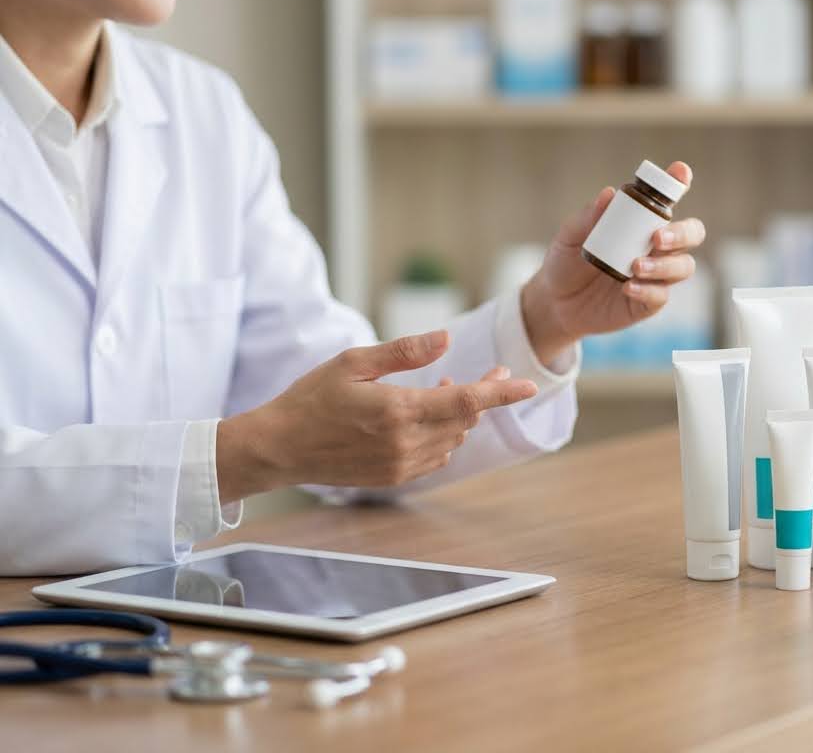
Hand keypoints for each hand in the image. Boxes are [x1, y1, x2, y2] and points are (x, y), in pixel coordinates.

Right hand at [215, 330, 537, 501]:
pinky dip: (443, 435)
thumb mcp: (353, 362)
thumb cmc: (311, 398)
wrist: (279, 448)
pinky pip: (436, 457)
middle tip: (494, 371)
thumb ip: (404, 351)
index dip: (501, 392)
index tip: (530, 385)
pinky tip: (426, 417)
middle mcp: (405, 443)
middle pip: (466, 419)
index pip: (466, 401)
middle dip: (484, 394)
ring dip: (459, 414)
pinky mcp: (394, 478)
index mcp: (398, 411)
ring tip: (444, 388)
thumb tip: (447, 338)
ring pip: (454, 439)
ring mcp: (401, 465)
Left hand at [521, 161, 706, 362]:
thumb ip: (588, 216)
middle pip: (692, 233)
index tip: (680, 172)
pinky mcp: (648, 302)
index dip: (678, 184)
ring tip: (635, 266)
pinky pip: (661, 295)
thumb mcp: (570, 236)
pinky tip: (628, 287)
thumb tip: (609, 193)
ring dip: (665, 265)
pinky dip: (648, 290)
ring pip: (684, 266)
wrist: (554, 302)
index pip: (668, 199)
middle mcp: (656, 246)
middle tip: (657, 237)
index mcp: (641, 222)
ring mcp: (656, 275)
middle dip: (683, 233)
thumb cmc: (566, 261)